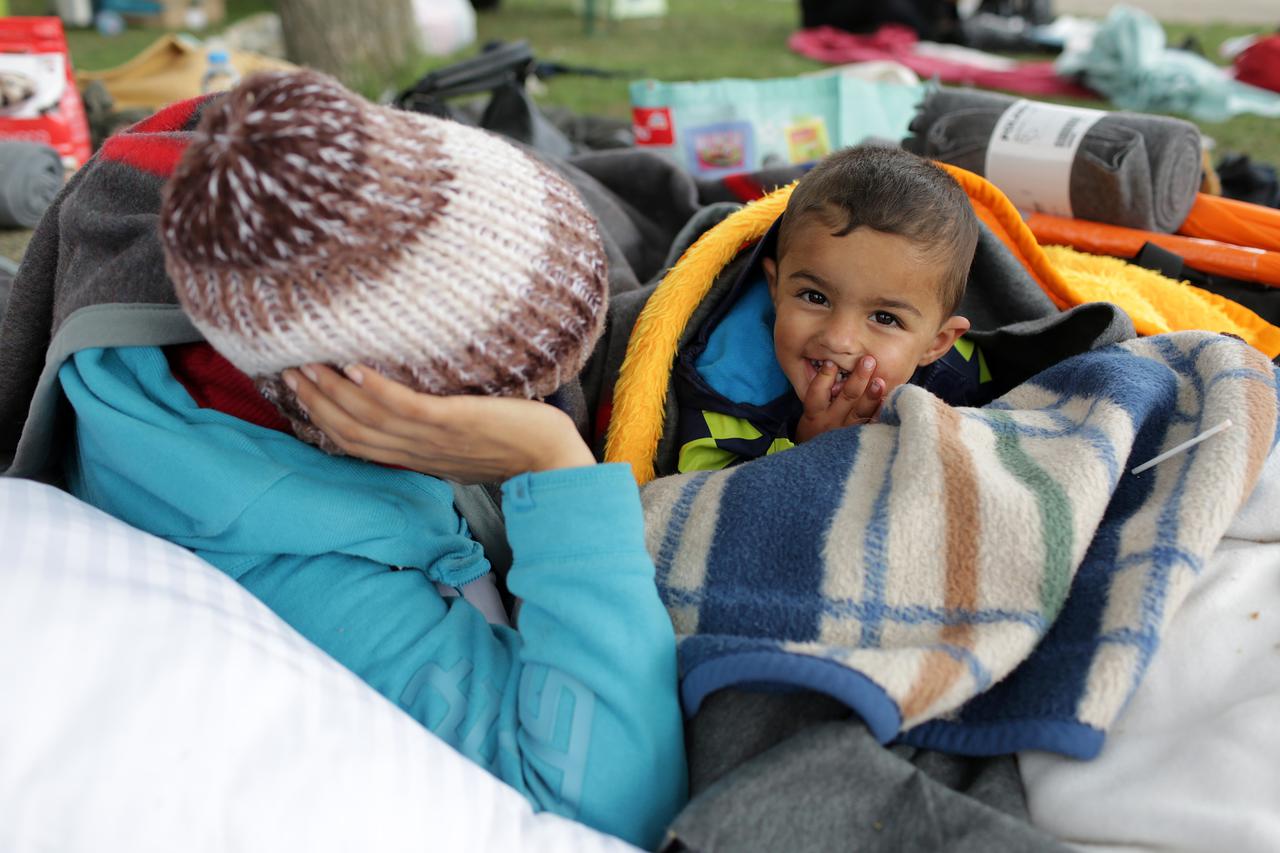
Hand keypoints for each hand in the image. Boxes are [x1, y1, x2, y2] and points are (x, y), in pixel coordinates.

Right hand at [282, 364, 595, 483]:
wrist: (558, 463)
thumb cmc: (519, 448)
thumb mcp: (467, 444)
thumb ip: (438, 431)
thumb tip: (421, 408)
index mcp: (419, 459)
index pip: (359, 443)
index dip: (323, 417)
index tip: (300, 389)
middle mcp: (420, 453)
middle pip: (352, 432)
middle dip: (316, 402)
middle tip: (288, 371)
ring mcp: (436, 440)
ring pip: (370, 420)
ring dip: (334, 393)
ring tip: (308, 365)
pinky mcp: (456, 424)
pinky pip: (406, 409)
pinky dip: (377, 390)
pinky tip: (355, 369)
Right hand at [794, 356, 883, 442]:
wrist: (819, 463)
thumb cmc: (814, 432)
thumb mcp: (809, 417)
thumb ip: (820, 396)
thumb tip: (833, 363)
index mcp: (814, 414)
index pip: (817, 393)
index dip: (824, 377)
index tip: (831, 362)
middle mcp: (831, 423)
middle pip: (846, 397)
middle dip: (858, 378)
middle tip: (868, 360)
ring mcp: (847, 432)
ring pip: (861, 411)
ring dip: (871, 395)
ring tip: (880, 382)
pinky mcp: (861, 440)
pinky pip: (872, 426)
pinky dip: (881, 414)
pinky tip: (888, 403)